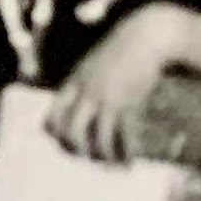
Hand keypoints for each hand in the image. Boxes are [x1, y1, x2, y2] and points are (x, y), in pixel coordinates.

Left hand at [45, 7, 183, 163]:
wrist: (147, 35)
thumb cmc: (122, 49)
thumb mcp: (94, 63)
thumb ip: (85, 83)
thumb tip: (83, 107)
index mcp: (74, 81)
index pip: (54, 113)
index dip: (56, 133)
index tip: (65, 143)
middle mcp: (87, 92)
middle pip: (71, 130)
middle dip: (77, 149)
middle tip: (87, 157)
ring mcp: (107, 98)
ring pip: (98, 138)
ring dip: (104, 156)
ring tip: (113, 165)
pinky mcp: (129, 102)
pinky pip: (125, 135)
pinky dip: (128, 151)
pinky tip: (132, 160)